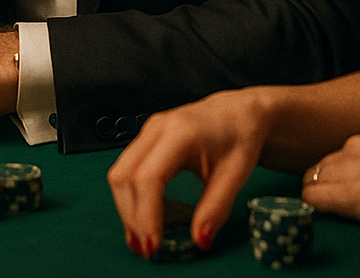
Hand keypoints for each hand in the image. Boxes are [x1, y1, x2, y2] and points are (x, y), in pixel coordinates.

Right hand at [107, 88, 272, 258]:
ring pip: (119, 174)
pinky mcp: (144, 140)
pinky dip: (130, 197)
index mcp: (180, 132)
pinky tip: (141, 217)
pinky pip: (126, 169)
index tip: (153, 244)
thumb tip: (199, 240)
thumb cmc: (240, 136)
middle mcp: (156, 128)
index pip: (149, 177)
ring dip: (126, 208)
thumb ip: (216, 207)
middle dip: (131, 215)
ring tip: (141, 238)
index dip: (146, 213)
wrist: (238, 111)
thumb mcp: (237, 173)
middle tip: (147, 249)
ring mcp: (146, 132)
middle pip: (125, 176)